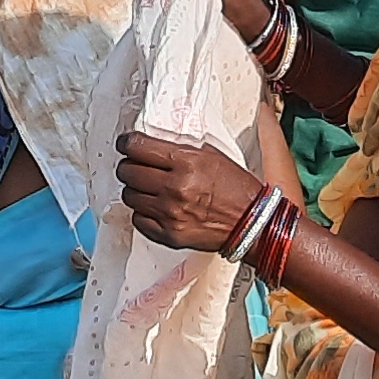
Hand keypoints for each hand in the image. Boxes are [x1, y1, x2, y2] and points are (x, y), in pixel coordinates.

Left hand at [115, 131, 270, 252]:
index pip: (137, 147)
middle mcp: (175, 187)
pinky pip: (138, 219)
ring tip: (148, 188)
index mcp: (186, 163)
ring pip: (129, 196)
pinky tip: (155, 207)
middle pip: (128, 171)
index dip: (126, 143)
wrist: (252, 222)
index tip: (125, 144)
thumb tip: (153, 144)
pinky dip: (143, 212)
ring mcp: (169, 213)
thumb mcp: (212, 156)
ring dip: (135, 190)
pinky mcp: (168, 234)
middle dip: (128, 166)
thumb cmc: (236, 188)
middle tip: (135, 166)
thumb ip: (180, 150)